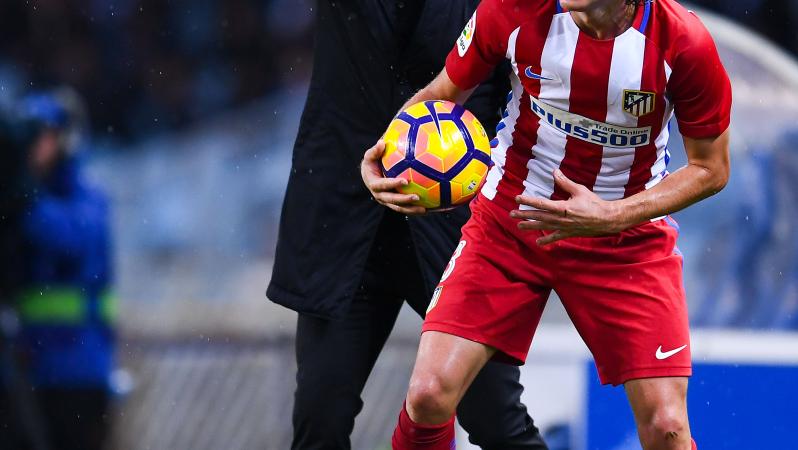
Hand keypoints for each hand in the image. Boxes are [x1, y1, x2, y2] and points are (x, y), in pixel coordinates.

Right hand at [361, 140, 426, 214]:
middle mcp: (379, 195)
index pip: (383, 185)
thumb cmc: (371, 162)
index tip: (405, 181)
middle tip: (416, 197)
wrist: (369, 175)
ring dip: (411, 209)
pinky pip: (404, 208)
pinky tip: (427, 209)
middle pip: (392, 200)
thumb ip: (375, 151)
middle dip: (404, 200)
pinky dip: (414, 209)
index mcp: (373, 184)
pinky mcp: (393, 204)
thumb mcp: (370, 156)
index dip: (393, 184)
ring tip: (424, 209)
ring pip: (399, 208)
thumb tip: (381, 142)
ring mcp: (386, 201)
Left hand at [510, 169, 629, 245]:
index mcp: (562, 207)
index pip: (541, 203)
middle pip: (539, 216)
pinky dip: (547, 240)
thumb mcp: (579, 190)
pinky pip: (555, 237)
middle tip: (511, 214)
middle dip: (524, 215)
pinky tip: (538, 243)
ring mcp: (564, 227)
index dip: (528, 201)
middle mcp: (560, 218)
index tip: (517, 199)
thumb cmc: (593, 203)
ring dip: (530, 226)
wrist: (606, 219)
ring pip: (544, 227)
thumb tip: (554, 171)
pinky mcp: (568, 233)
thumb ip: (565, 182)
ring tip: (519, 226)